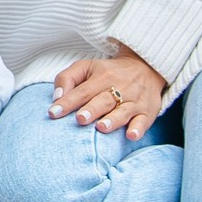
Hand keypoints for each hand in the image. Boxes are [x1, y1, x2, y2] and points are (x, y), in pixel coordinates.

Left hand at [51, 53, 167, 138]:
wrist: (146, 67)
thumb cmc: (108, 72)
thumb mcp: (86, 67)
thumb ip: (67, 78)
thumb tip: (56, 98)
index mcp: (103, 76)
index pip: (83, 91)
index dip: (68, 102)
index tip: (53, 113)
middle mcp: (120, 87)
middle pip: (104, 100)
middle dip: (92, 110)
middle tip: (80, 119)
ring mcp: (135, 100)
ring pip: (124, 111)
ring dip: (113, 120)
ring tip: (101, 128)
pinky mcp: (148, 112)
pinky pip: (144, 121)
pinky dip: (138, 128)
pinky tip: (131, 135)